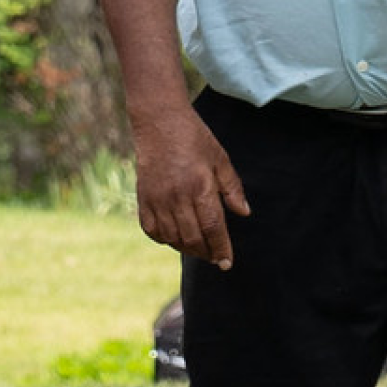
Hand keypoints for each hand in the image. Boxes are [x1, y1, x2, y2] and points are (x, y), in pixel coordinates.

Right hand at [131, 104, 248, 267]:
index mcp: (200, 187)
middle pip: (192, 238)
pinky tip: (175, 239)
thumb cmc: (196, 139)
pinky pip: (151, 229)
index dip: (221, 248)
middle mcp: (176, 197)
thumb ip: (232, 189)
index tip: (227, 263)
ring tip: (200, 250)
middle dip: (206, 253)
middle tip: (216, 258)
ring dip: (187, 249)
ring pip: (172, 237)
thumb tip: (244, 213)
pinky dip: (164, 239)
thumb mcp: (221, 159)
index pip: (213, 228)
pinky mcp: (142, 198)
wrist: (160, 123)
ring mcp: (156, 199)